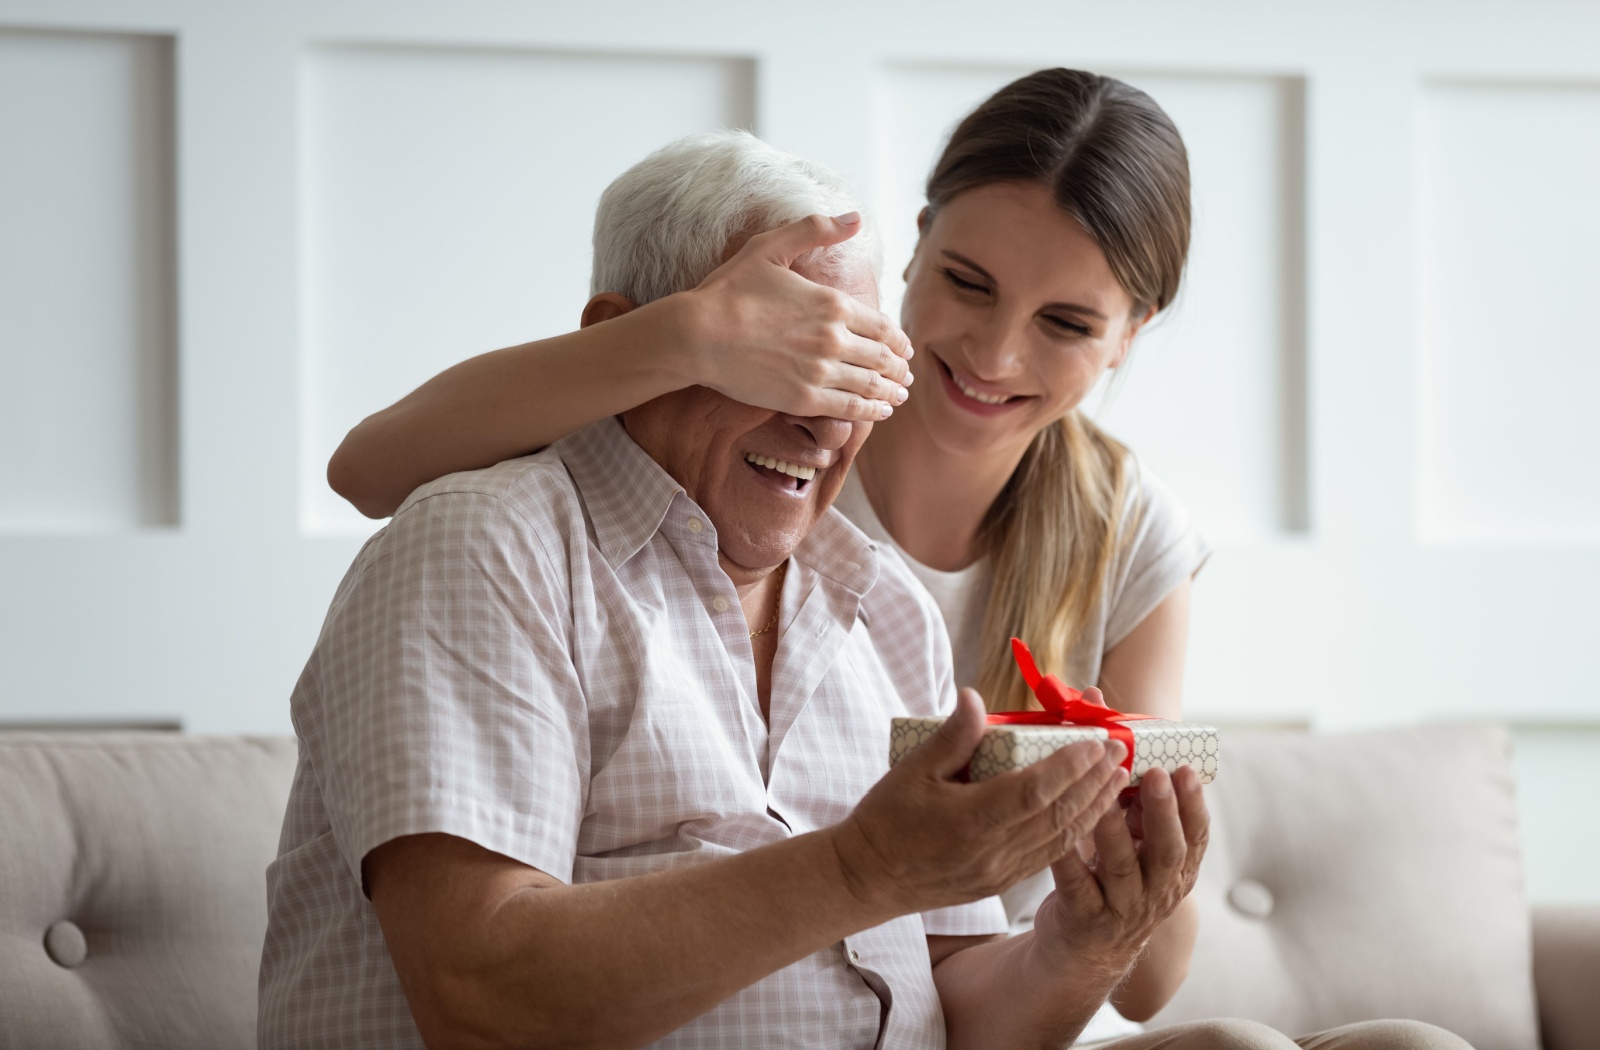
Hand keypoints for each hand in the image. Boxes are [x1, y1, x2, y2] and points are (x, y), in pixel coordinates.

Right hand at [677, 213, 914, 421]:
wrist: (697, 335)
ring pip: (871, 385)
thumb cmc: (728, 290)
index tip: (905, 349)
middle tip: (905, 375)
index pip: (882, 327)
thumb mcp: (770, 247)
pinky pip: (850, 408)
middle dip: (898, 368)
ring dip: (891, 391)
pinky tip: (880, 411)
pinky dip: (871, 410)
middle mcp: (834, 339)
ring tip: (898, 396)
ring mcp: (820, 371)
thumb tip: (855, 218)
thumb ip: (814, 230)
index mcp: (832, 303)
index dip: (898, 341)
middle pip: (882, 358)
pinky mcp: (803, 399)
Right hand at [829, 689, 1127, 915]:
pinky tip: (1089, 814)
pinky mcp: (999, 883)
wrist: (867, 878)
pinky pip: (1048, 857)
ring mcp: (999, 872)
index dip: (1068, 766)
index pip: (1033, 791)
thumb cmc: (885, 820)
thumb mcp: (911, 770)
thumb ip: (951, 737)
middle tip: (1121, 751)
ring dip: (1093, 808)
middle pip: (1057, 815)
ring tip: (1117, 779)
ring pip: (1060, 840)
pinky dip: (1075, 833)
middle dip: (1094, 782)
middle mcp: (992, 852)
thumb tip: (975, 696)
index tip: (1095, 742)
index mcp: (969, 821)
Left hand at [1035, 760, 1209, 975]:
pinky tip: (1059, 836)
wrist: (1084, 953)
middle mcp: (1156, 892)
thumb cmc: (1112, 884)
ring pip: (1122, 868)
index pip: (1196, 837)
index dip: (1194, 805)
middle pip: (1168, 852)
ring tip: (1105, 799)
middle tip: (1157, 775)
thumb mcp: (1138, 852)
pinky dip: (1068, 860)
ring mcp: (1121, 909)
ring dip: (1115, 831)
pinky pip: (1076, 885)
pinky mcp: (1084, 918)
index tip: (1186, 770)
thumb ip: (1140, 812)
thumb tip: (1129, 754)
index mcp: (1175, 872)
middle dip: (1164, 812)